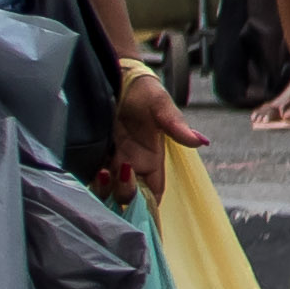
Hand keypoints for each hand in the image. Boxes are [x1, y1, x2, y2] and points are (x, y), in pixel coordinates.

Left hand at [95, 56, 203, 198]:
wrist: (117, 76)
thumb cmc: (144, 91)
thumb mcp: (161, 107)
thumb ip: (176, 126)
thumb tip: (200, 141)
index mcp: (151, 159)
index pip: (153, 192)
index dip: (149, 206)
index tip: (144, 212)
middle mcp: (131, 165)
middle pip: (129, 196)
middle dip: (124, 193)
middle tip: (117, 172)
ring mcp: (111, 161)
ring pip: (107, 191)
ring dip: (104, 188)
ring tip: (103, 169)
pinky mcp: (92, 154)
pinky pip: (89, 178)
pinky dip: (89, 181)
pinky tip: (91, 169)